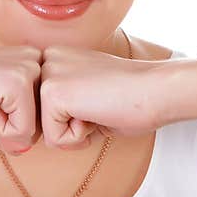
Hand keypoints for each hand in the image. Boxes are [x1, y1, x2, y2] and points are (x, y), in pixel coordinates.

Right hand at [0, 46, 41, 154]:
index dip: (11, 122)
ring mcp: (28, 68)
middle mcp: (34, 59)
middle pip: (43, 123)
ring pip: (36, 129)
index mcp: (29, 61)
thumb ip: (11, 128)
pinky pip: (23, 132)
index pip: (41, 115)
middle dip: (11, 126)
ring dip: (4, 129)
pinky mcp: (18, 82)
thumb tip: (24, 148)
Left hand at [39, 45, 163, 149]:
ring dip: (75, 132)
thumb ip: (64, 103)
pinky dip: (79, 138)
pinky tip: (97, 114)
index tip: (99, 99)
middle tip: (99, 105)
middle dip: (71, 125)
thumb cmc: (129, 98)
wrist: (155, 90)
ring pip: (46, 131)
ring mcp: (47, 74)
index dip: (75, 118)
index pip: (46, 108)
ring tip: (98, 108)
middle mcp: (46, 59)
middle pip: (42, 119)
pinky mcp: (52, 92)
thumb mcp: (86, 93)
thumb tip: (45, 129)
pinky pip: (54, 139)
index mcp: (54, 56)